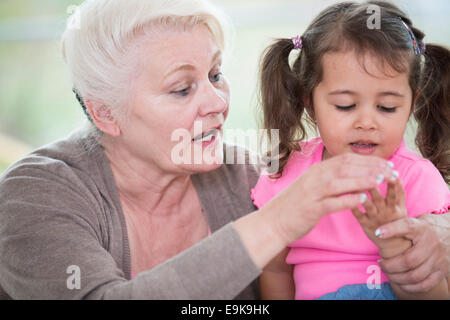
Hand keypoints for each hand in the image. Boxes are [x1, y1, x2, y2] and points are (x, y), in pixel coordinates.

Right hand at [265, 153, 394, 244]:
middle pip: (346, 168)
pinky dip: (347, 200)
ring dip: (362, 180)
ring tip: (381, 180)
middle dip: (371, 168)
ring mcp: (312, 193)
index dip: (368, 161)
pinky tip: (362, 199)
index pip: (346, 160)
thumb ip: (329, 178)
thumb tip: (351, 173)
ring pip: (340, 182)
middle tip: (391, 171)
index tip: (386, 164)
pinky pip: (332, 203)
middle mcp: (314, 178)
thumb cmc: (295, 204)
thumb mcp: (312, 186)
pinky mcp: (311, 209)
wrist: (274, 221)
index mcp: (316, 170)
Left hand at [351, 178, 410, 256]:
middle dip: (372, 185)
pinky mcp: (366, 225)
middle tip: (366, 172)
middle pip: (378, 197)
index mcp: (395, 206)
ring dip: (361, 194)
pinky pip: (358, 216)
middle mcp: (385, 212)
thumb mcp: (401, 207)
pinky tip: (346, 198)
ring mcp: (375, 219)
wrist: (392, 243)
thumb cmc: (395, 219)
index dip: (392, 183)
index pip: (394, 193)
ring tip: (354, 183)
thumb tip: (397, 175)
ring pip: (367, 205)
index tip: (388, 171)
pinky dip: (353, 207)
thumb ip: (399, 192)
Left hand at [375, 215, 448, 292]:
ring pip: (415, 275)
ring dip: (397, 277)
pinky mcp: (443, 270)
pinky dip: (410, 287)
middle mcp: (432, 243)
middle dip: (390, 265)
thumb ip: (398, 225)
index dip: (391, 230)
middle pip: (408, 260)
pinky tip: (401, 282)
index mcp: (422, 227)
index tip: (377, 233)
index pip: (407, 226)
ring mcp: (439, 259)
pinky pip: (425, 284)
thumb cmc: (425, 227)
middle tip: (380, 263)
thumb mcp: (414, 220)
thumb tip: (377, 232)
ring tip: (388, 273)